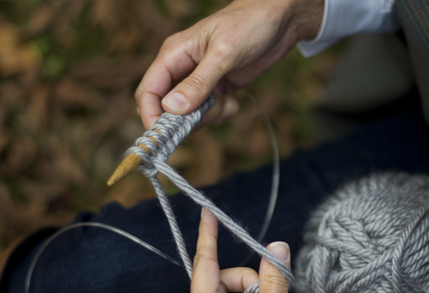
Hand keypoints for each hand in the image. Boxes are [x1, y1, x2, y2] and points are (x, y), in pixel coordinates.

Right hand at [135, 0, 323, 128]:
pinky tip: (234, 94)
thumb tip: (172, 109)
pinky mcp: (218, 90)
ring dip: (211, 114)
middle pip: (170, 110)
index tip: (166, 135)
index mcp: (174, 55)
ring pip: (193, 116)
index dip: (152, 116)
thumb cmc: (250, 25)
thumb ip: (198, 83)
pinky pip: (212, 113)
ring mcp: (200, 82)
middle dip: (190, 117)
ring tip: (227, 95)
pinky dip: (224, 111)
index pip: (148, 91)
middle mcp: (182, 70)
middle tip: (212, 107)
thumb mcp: (223, 54)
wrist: (280, 21)